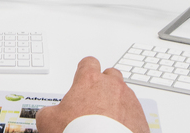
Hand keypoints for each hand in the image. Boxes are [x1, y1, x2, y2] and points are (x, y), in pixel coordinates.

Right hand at [35, 57, 149, 132]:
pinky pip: (134, 114)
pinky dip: (127, 120)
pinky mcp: (141, 118)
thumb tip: (48, 115)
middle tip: (94, 101)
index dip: (84, 71)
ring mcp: (129, 101)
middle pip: (110, 75)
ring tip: (106, 121)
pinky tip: (116, 130)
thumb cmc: (78, 132)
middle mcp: (112, 86)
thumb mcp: (48, 120)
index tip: (81, 78)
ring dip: (116, 103)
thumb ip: (49, 111)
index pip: (88, 63)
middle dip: (103, 85)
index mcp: (89, 80)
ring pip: (123, 95)